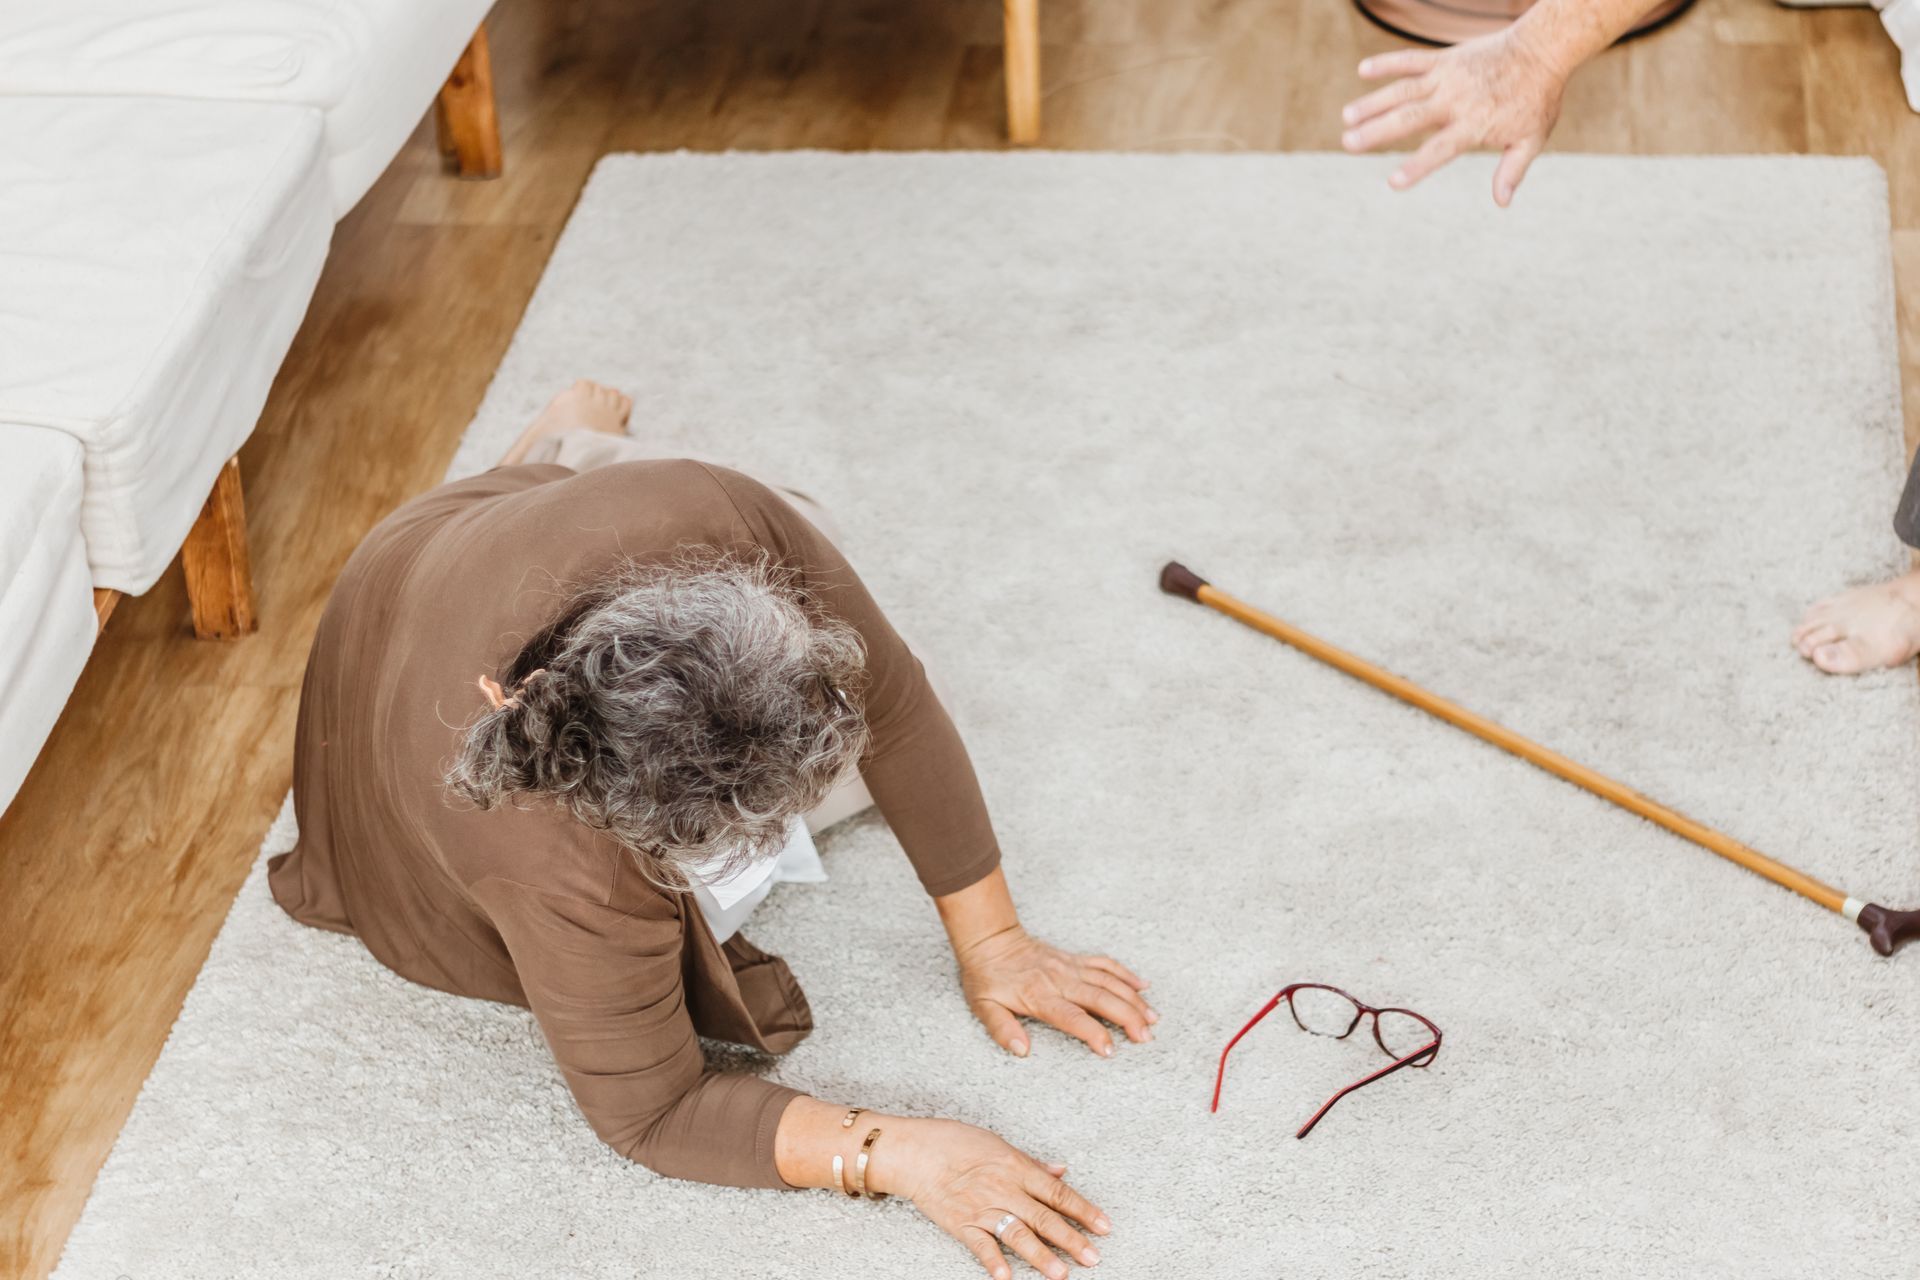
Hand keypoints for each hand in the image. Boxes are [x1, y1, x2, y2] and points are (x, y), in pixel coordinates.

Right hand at [879, 1117, 1110, 1279]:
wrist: (913, 1151)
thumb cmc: (954, 1141)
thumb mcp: (997, 1143)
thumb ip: (1031, 1163)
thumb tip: (1061, 1171)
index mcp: (1015, 1167)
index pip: (1057, 1193)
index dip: (1083, 1210)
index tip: (1104, 1226)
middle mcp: (1003, 1189)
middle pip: (1044, 1217)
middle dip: (1071, 1239)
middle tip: (1093, 1257)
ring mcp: (982, 1209)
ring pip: (1018, 1235)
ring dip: (1041, 1255)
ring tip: (1062, 1273)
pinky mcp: (960, 1224)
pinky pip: (981, 1246)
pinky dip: (994, 1262)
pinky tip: (1007, 1278)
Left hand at [957, 926, 1153, 1057]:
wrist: (990, 940)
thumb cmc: (986, 977)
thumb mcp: (983, 1007)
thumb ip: (1002, 1029)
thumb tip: (1021, 1050)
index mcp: (1039, 995)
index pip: (1072, 1017)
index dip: (1093, 1033)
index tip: (1111, 1050)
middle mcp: (1060, 980)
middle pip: (1101, 998)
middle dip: (1127, 1017)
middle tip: (1146, 1037)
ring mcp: (1070, 967)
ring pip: (1109, 981)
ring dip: (1133, 999)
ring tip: (1153, 1019)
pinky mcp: (1075, 959)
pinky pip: (1105, 964)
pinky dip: (1126, 974)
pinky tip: (1144, 986)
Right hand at [1340, 30, 1568, 205]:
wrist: (1542, 49)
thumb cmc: (1536, 99)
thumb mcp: (1531, 139)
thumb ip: (1512, 170)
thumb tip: (1501, 202)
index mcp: (1474, 124)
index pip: (1440, 149)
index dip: (1417, 166)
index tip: (1392, 182)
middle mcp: (1456, 99)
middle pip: (1410, 117)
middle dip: (1378, 130)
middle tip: (1348, 143)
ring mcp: (1448, 77)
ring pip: (1404, 89)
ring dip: (1373, 102)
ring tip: (1347, 117)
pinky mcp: (1445, 59)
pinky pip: (1412, 60)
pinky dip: (1388, 62)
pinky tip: (1363, 70)